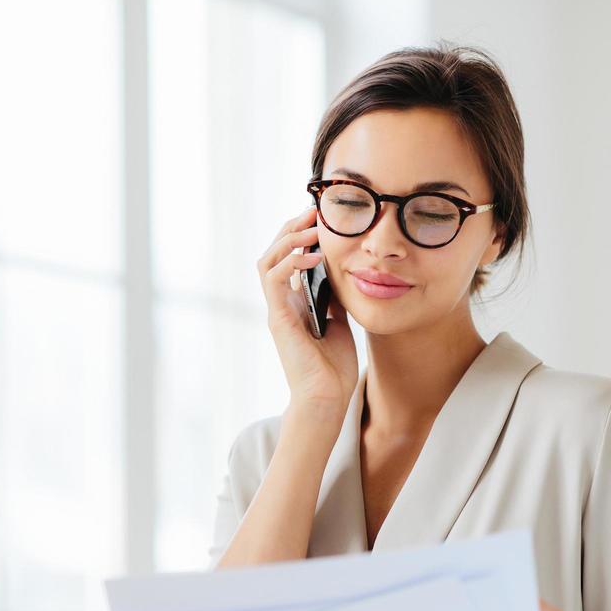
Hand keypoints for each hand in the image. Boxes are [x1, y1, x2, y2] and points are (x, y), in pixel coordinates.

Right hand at [255, 205, 358, 418]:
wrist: (327, 397)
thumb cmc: (334, 366)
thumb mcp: (340, 321)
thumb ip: (335, 297)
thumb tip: (343, 271)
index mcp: (293, 302)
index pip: (287, 258)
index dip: (300, 235)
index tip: (322, 219)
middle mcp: (280, 303)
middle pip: (273, 253)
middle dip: (291, 229)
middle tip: (313, 213)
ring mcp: (276, 310)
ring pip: (267, 261)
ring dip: (287, 239)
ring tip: (311, 228)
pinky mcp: (277, 318)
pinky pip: (274, 278)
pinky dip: (290, 261)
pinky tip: (313, 256)